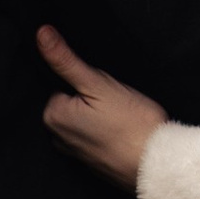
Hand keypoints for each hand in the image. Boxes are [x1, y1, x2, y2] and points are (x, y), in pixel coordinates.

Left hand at [38, 26, 166, 191]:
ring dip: (101, 118)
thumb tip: (41, 33)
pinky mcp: (94, 165)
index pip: (62, 86)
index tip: (104, 91)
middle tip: (116, 104)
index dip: (86, 82)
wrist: (158, 165)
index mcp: (53, 117)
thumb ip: (66, 60)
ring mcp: (76, 155)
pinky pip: (96, 139)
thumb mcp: (98, 84)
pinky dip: (108, 134)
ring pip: (85, 122)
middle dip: (92, 100)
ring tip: (122, 119)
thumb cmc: (131, 124)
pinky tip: (124, 133)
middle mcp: (58, 139)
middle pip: (73, 104)